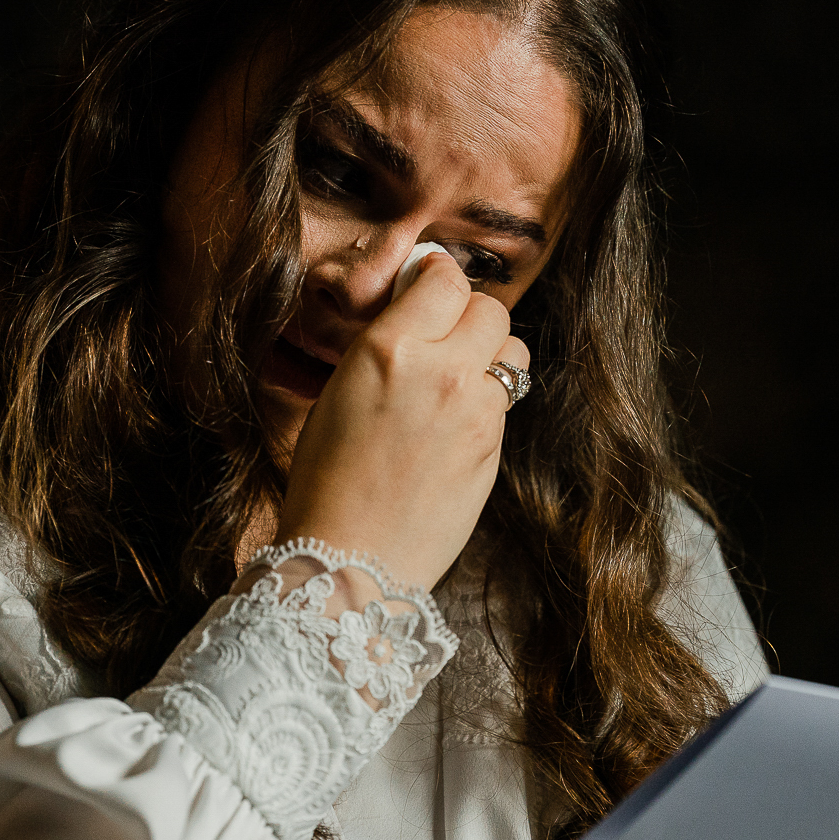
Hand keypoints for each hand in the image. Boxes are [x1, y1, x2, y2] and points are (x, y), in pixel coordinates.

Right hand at [275, 251, 527, 590]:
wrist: (352, 560)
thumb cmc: (326, 480)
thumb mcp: (339, 391)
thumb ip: (384, 343)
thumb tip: (414, 306)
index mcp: (391, 349)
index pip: (446, 279)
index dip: (437, 279)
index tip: (427, 287)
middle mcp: (444, 372)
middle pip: (490, 308)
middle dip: (467, 315)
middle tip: (441, 337)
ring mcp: (478, 413)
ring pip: (512, 351)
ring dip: (489, 354)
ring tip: (456, 378)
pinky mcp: (495, 448)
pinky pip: (506, 400)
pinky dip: (487, 400)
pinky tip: (453, 424)